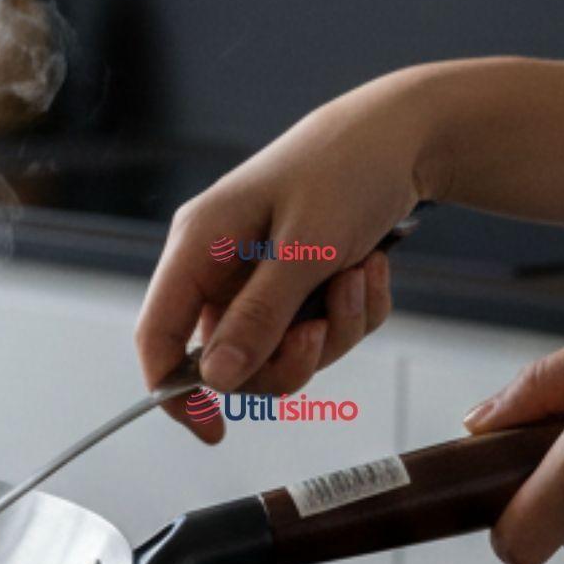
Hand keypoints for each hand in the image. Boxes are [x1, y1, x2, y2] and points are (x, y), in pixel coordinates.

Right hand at [134, 73, 432, 434]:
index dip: (175, 390)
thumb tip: (214, 378)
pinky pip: (320, 329)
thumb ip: (258, 317)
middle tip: (320, 333)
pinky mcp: (299, 279)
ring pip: (282, 350)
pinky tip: (370, 269)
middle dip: (286, 358)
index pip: (157, 335)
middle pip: (230, 358)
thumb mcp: (305, 248)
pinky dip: (353, 311)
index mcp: (199, 246)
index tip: (213, 428)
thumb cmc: (346, 168)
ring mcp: (261, 274)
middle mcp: (222, 265)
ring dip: (332, 329)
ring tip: (357, 275)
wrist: (405, 135)